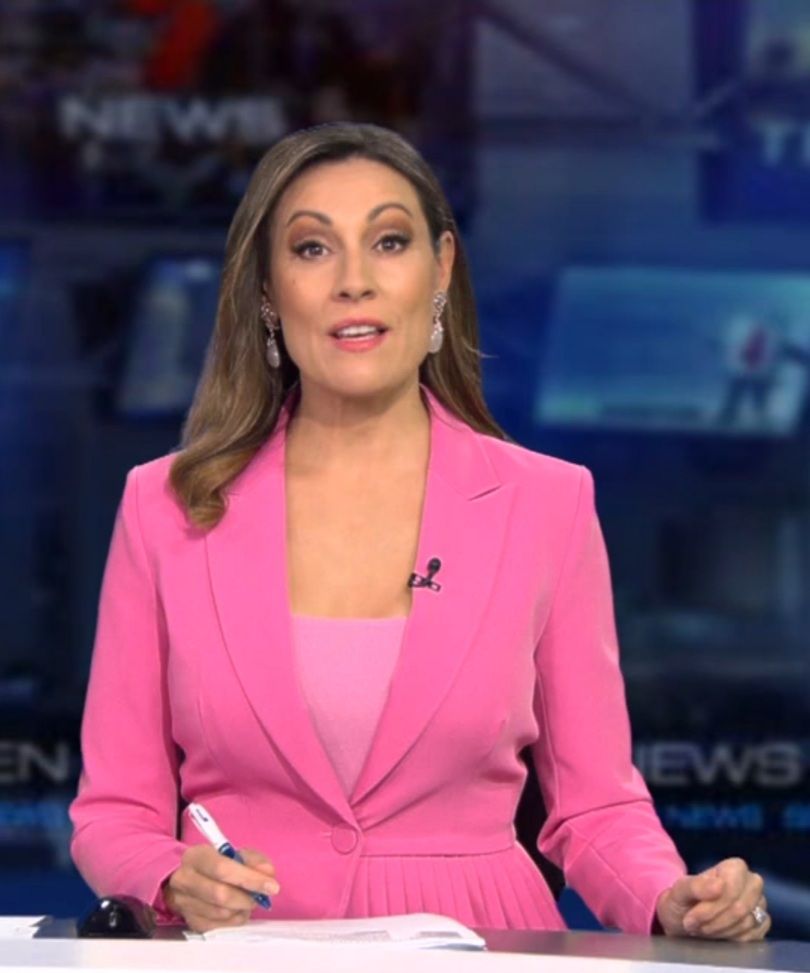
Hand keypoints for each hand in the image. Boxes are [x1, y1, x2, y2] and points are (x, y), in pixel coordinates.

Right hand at [164, 845, 279, 931]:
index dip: (250, 879)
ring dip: (242, 909)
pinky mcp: (190, 921)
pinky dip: (235, 919)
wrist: (189, 878)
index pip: (222, 869)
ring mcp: (184, 903)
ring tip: (249, 900)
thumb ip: (253, 860)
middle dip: (247, 897)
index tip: (271, 885)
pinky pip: (218, 926)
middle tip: (261, 896)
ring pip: (221, 913)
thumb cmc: (215, 864)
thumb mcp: (234, 853)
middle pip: (221, 895)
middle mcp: (185, 879)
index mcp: (196, 856)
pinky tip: (238, 910)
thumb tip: (267, 872)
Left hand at [656, 858, 768, 940]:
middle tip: (695, 926)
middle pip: (741, 908)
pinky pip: (754, 936)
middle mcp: (752, 883)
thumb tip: (719, 885)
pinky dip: (733, 939)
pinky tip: (718, 935)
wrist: (684, 919)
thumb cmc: (682, 901)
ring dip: (720, 931)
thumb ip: (696, 886)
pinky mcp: (763, 924)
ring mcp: (760, 904)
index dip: (711, 907)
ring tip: (702, 929)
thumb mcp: (680, 891)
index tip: (691, 917)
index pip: (731, 888)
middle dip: (715, 921)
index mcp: (735, 867)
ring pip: (747, 923)